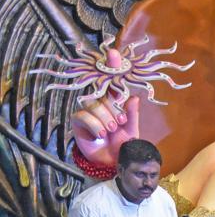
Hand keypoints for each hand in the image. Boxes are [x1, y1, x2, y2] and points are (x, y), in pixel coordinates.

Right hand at [71, 49, 139, 167]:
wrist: (113, 163)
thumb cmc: (123, 145)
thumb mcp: (132, 130)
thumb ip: (132, 115)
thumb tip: (134, 98)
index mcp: (115, 103)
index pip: (113, 82)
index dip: (112, 66)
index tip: (113, 53)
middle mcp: (101, 104)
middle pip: (104, 96)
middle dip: (113, 111)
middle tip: (119, 124)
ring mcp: (88, 111)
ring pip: (95, 106)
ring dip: (105, 119)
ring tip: (110, 131)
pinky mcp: (78, 121)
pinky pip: (85, 116)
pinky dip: (95, 126)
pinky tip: (100, 134)